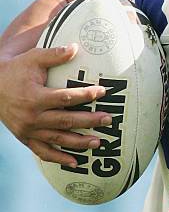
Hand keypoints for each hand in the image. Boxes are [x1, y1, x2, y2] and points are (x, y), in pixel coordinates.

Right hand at [0, 45, 111, 165]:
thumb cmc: (17, 70)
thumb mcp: (32, 58)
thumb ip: (53, 54)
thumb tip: (75, 48)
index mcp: (34, 96)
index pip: (65, 97)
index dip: (86, 95)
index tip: (103, 92)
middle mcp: (32, 116)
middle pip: (66, 120)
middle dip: (89, 121)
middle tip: (109, 119)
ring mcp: (29, 130)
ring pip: (58, 139)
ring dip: (79, 143)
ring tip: (99, 142)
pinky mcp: (26, 139)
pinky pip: (44, 152)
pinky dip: (59, 158)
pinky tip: (76, 163)